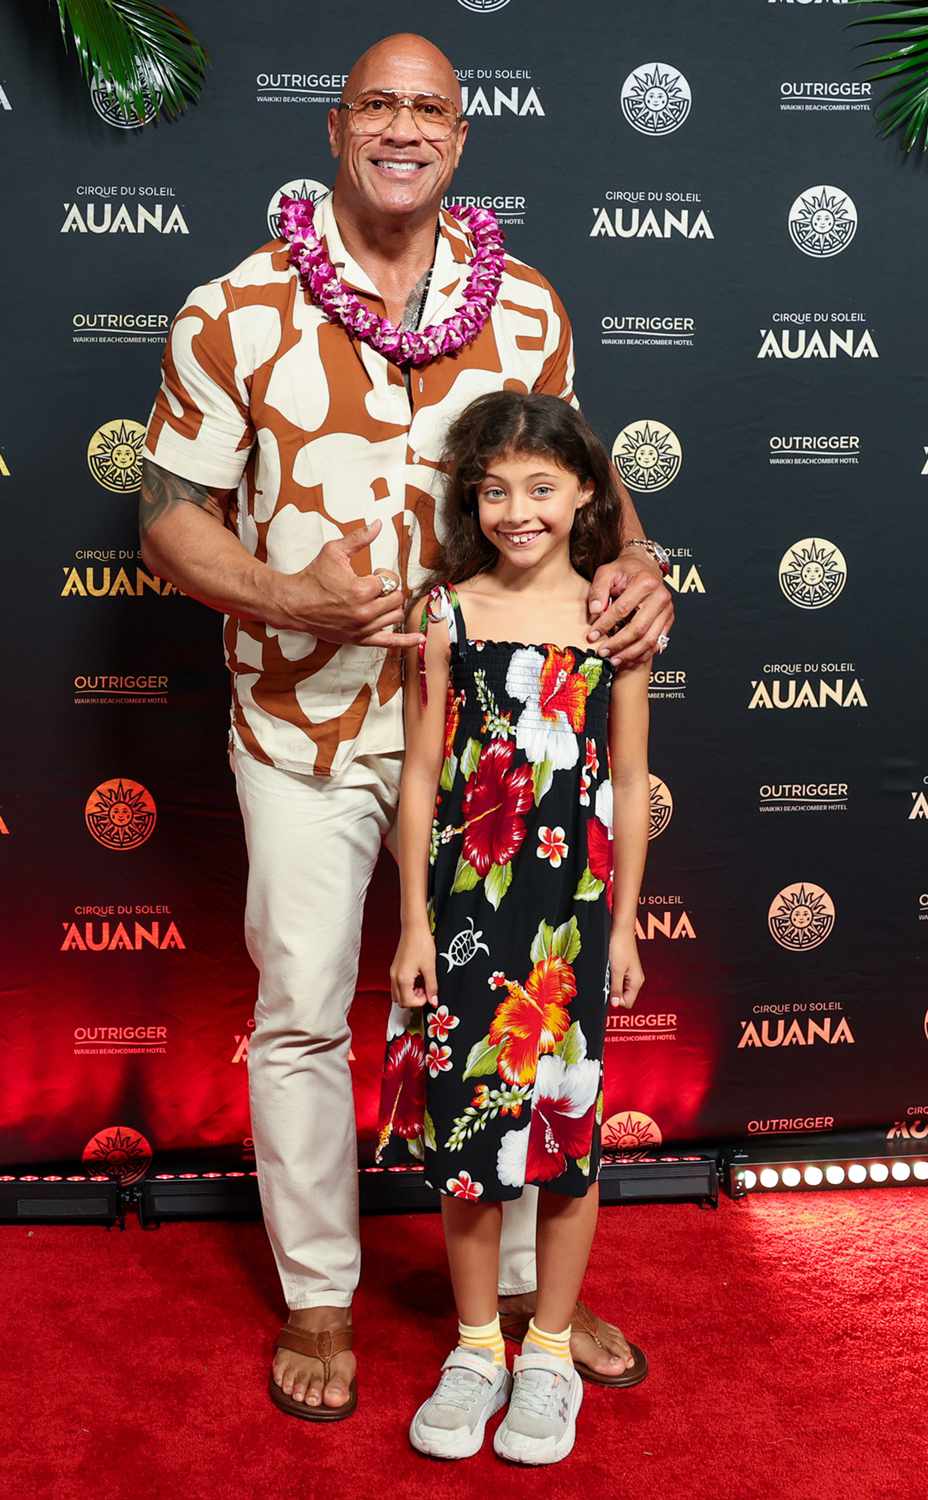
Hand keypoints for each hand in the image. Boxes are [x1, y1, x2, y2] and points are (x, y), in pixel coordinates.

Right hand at [271, 520, 423, 648]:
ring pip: (395, 616)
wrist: (294, 603)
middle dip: (389, 588)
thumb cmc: (312, 577)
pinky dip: (406, 641)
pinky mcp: (358, 639)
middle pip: (396, 598)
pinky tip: (420, 639)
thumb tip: (378, 524)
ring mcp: (362, 628)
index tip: (372, 572)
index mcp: (361, 590)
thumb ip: (359, 538)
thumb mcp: (334, 551)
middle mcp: (364, 612)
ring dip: (391, 605)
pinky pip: (389, 642)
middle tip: (375, 585)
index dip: (384, 573)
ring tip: (378, 599)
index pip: (390, 580)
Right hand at [390, 926, 438, 1009]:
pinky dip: (406, 987)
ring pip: (397, 993)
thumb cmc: (421, 944)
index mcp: (403, 979)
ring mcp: (393, 972)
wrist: (414, 928)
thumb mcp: (430, 967)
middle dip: (413, 1000)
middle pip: (400, 1001)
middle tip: (425, 990)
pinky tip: (416, 978)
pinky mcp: (394, 968)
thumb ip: (432, 987)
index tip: (429, 994)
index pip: (408, 1002)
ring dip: (409, 994)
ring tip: (421, 984)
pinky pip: (397, 985)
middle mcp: (394, 977)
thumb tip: (434, 1001)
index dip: (420, 1002)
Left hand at [587, 551, 674, 667]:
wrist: (645, 566)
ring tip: (613, 661)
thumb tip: (594, 611)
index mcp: (645, 582)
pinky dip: (642, 655)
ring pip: (650, 640)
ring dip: (630, 654)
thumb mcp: (607, 572)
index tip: (591, 636)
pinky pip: (657, 643)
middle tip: (602, 653)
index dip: (605, 625)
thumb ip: (598, 590)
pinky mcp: (669, 620)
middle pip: (638, 628)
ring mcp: (667, 610)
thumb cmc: (624, 570)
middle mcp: (661, 596)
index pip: (622, 609)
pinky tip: (628, 660)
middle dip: (618, 644)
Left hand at [608, 931, 643, 1009]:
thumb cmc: (620, 946)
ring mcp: (631, 973)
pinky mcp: (625, 967)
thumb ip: (616, 988)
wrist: (620, 929)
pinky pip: (617, 978)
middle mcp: (636, 979)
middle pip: (624, 996)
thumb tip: (615, 1004)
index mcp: (637, 982)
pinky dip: (611, 975)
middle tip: (607, 977)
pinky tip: (609, 966)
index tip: (608, 989)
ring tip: (609, 969)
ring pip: (619, 987)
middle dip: (613, 990)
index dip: (616, 999)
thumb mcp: (616, 970)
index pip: (627, 1002)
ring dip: (611, 982)